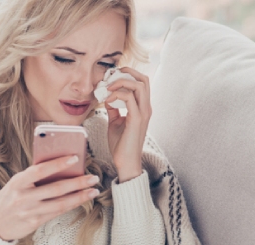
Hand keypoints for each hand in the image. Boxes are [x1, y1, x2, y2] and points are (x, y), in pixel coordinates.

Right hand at [0, 155, 99, 240]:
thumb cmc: (8, 200)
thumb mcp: (16, 184)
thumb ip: (33, 178)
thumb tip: (60, 167)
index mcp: (18, 182)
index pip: (41, 170)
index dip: (59, 163)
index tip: (75, 158)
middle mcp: (24, 196)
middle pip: (56, 188)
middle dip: (78, 182)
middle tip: (93, 177)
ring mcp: (30, 211)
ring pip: (60, 202)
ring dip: (80, 196)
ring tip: (93, 190)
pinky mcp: (35, 222)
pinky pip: (57, 212)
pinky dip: (71, 205)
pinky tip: (81, 200)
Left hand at [104, 67, 151, 182]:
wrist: (125, 162)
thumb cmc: (121, 145)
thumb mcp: (115, 122)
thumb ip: (113, 109)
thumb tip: (107, 98)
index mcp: (143, 107)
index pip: (141, 82)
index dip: (128, 75)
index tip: (112, 76)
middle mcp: (146, 108)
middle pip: (143, 79)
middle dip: (127, 72)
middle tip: (111, 75)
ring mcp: (143, 113)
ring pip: (139, 85)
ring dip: (121, 82)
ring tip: (108, 87)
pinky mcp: (137, 119)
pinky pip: (129, 98)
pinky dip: (117, 95)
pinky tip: (107, 100)